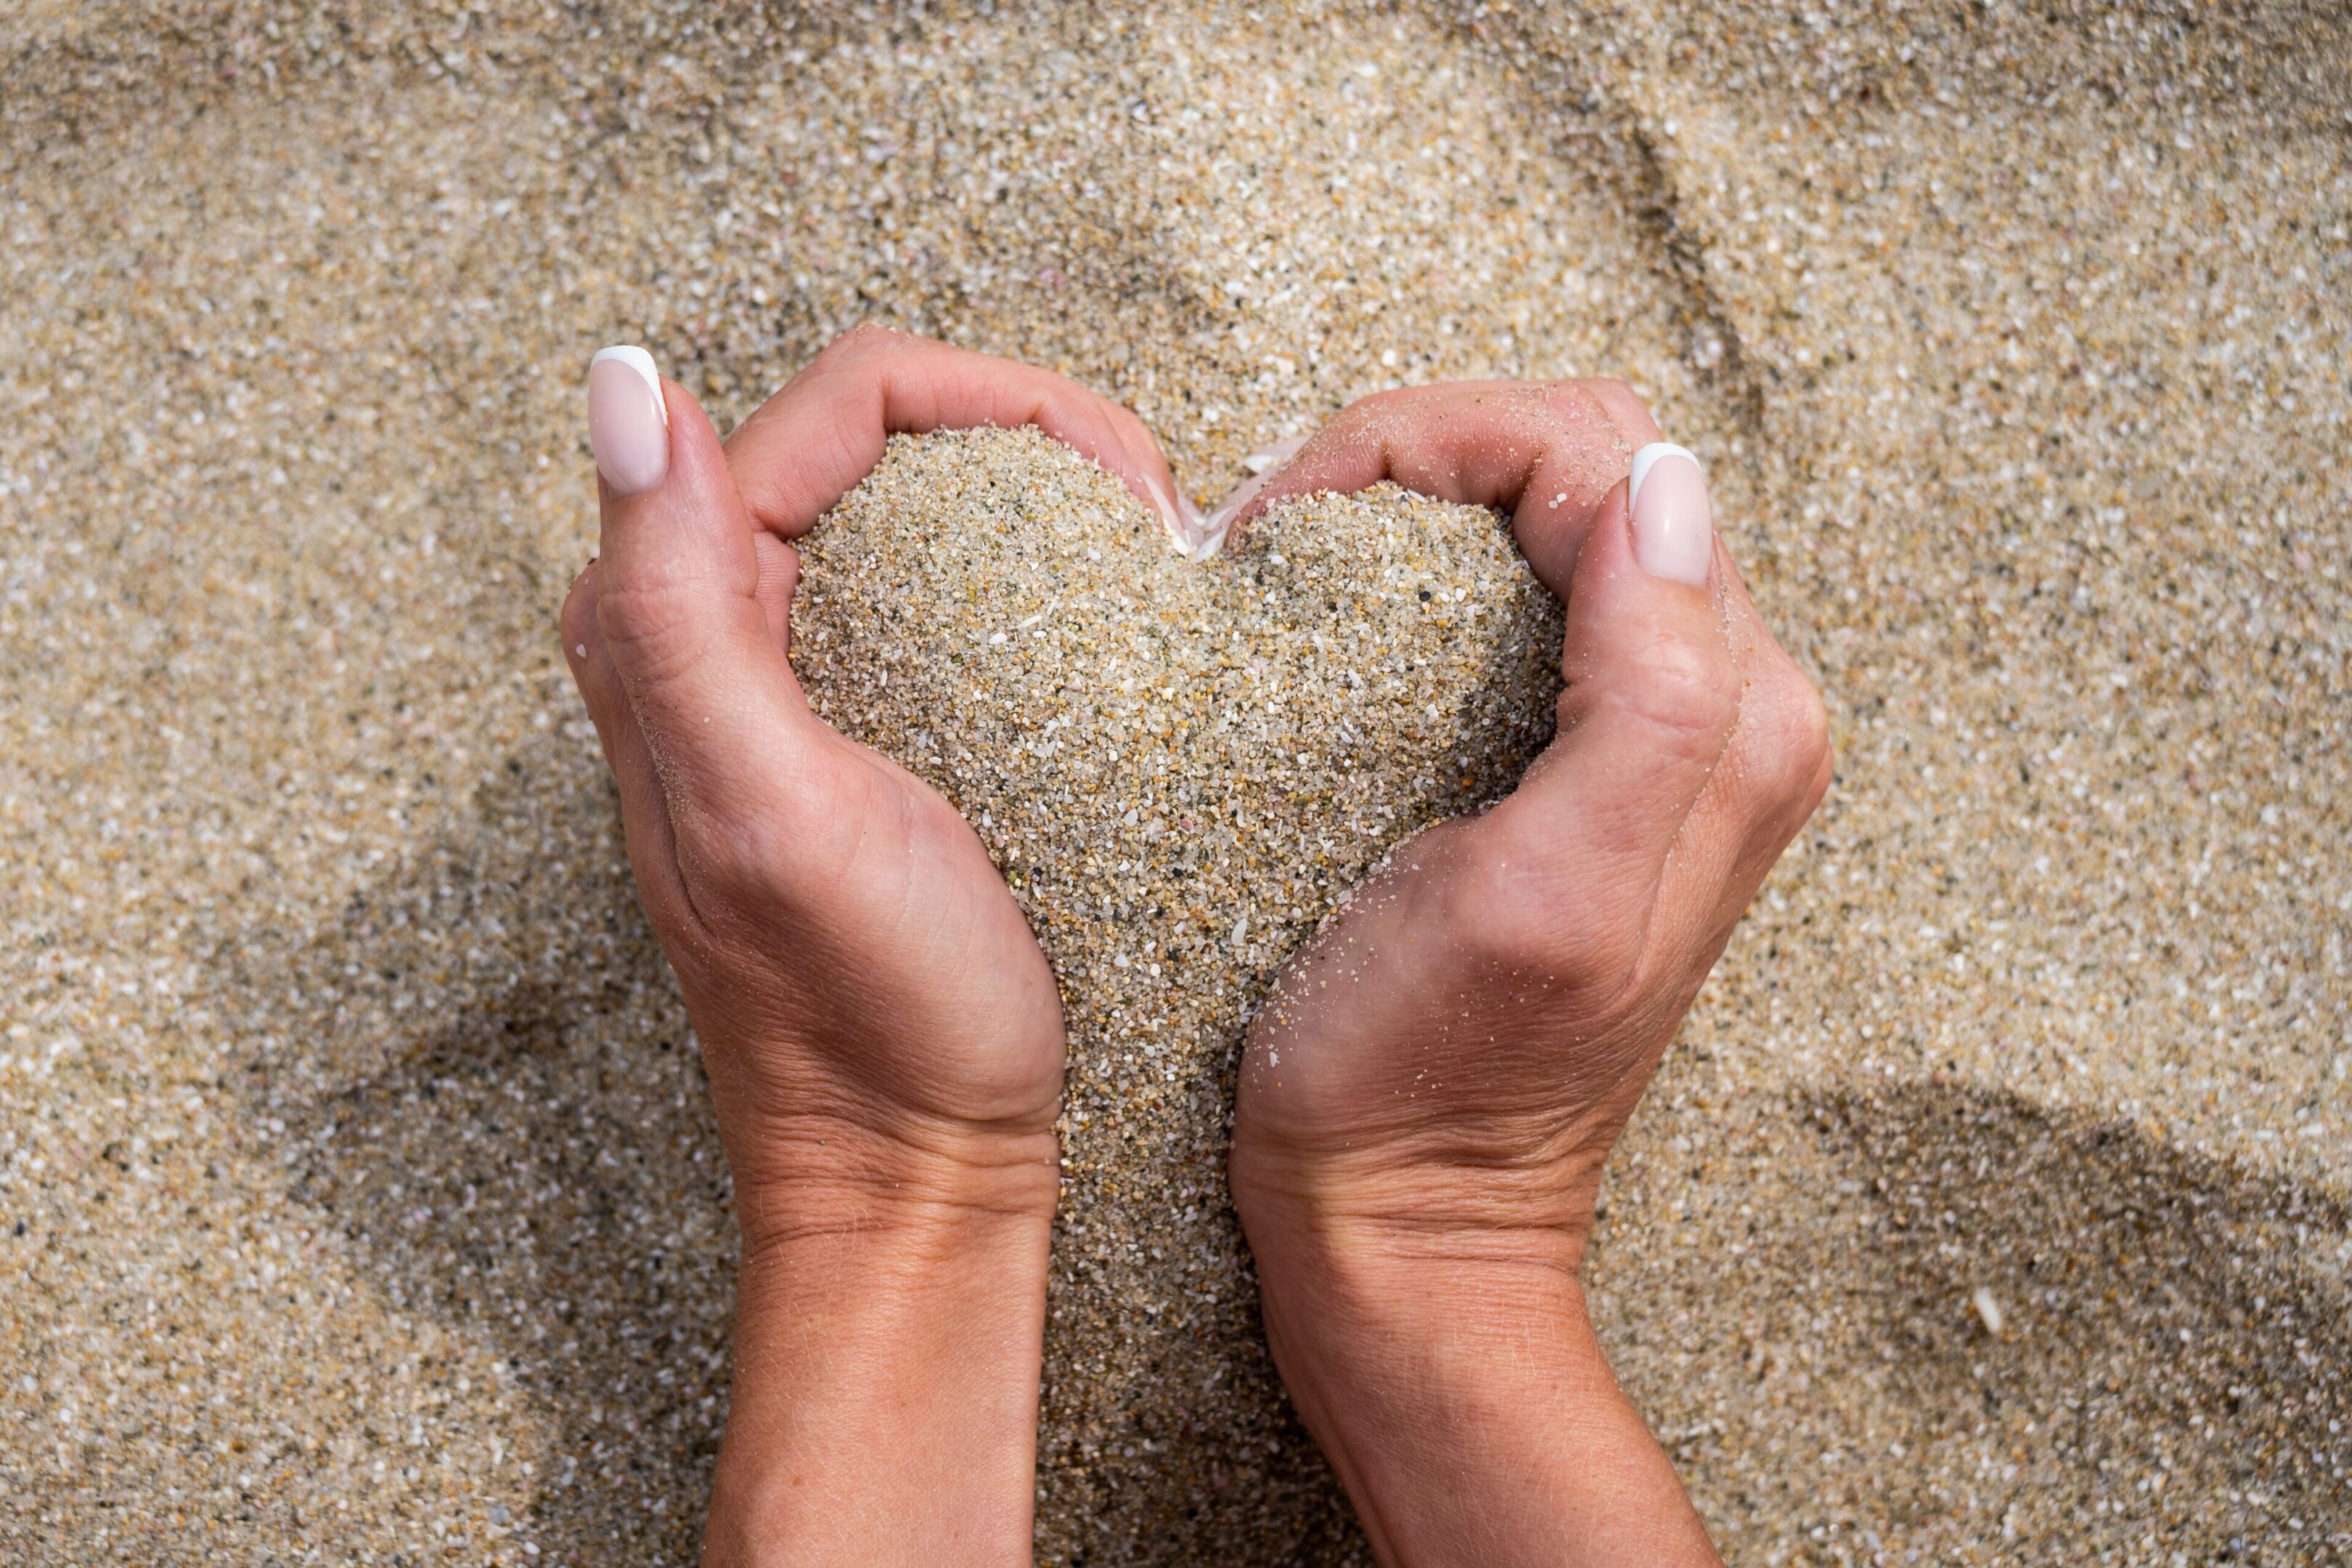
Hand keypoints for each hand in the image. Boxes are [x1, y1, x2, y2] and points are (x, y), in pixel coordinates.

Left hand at [562, 327, 1191, 1565]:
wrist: (913, 1176)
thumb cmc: (865, 1018)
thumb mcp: (772, 814)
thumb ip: (676, 607)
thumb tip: (624, 381)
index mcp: (674, 614)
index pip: (842, 403)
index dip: (998, 403)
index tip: (1130, 486)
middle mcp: (710, 622)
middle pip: (877, 432)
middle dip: (1029, 432)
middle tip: (1155, 520)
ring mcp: (788, 674)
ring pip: (914, 499)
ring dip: (1039, 494)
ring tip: (1149, 558)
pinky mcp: (860, 726)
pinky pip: (939, 586)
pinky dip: (1030, 572)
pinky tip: (1103, 621)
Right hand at [1222, 382, 1831, 1567]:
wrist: (1407, 1227)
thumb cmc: (1428, 1085)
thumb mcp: (1542, 900)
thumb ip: (1651, 695)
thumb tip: (1663, 486)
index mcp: (1735, 714)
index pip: (1600, 453)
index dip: (1428, 443)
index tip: (1285, 518)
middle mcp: (1728, 704)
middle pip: (1589, 460)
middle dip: (1422, 452)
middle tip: (1273, 527)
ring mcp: (1662, 732)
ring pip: (1555, 510)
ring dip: (1417, 499)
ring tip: (1286, 556)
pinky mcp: (1589, 763)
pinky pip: (1529, 591)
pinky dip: (1426, 563)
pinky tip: (1338, 614)